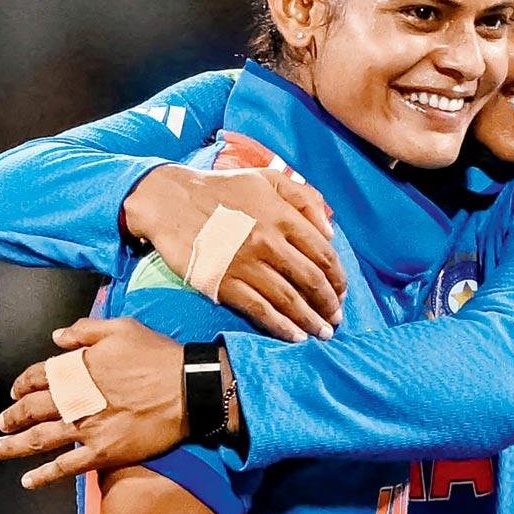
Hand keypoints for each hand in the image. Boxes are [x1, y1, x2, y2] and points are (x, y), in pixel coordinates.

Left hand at [0, 318, 193, 488]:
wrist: (187, 388)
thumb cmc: (157, 355)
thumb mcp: (122, 328)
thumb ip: (85, 330)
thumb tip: (57, 337)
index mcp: (76, 367)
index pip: (38, 375)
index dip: (22, 384)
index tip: (15, 391)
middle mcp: (73, 398)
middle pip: (31, 409)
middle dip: (11, 416)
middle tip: (1, 423)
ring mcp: (85, 428)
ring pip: (38, 440)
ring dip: (12, 446)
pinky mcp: (101, 452)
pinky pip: (65, 467)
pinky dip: (44, 475)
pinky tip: (28, 480)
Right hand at [123, 165, 346, 341]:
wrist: (171, 201)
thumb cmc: (223, 188)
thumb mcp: (267, 177)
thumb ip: (304, 198)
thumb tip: (330, 231)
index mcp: (283, 216)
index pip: (324, 254)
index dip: (338, 278)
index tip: (342, 292)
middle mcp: (269, 242)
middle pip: (311, 280)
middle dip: (329, 304)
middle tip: (336, 318)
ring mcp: (245, 264)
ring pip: (289, 299)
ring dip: (310, 320)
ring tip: (323, 333)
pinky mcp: (223, 282)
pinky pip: (259, 309)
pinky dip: (281, 326)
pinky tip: (295, 336)